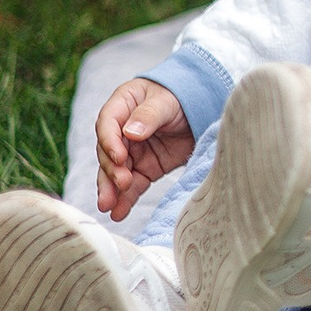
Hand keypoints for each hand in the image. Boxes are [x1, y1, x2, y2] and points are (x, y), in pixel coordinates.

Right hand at [96, 78, 192, 220]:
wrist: (202, 108)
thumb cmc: (179, 97)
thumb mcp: (166, 101)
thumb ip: (148, 115)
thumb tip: (131, 133)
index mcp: (121, 107)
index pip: (107, 125)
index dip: (110, 142)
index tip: (120, 158)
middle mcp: (121, 132)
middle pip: (109, 153)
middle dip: (112, 170)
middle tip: (123, 183)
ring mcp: (132, 152)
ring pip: (116, 173)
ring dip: (111, 190)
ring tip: (108, 206)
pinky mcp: (145, 168)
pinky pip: (132, 186)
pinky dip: (125, 200)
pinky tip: (119, 213)